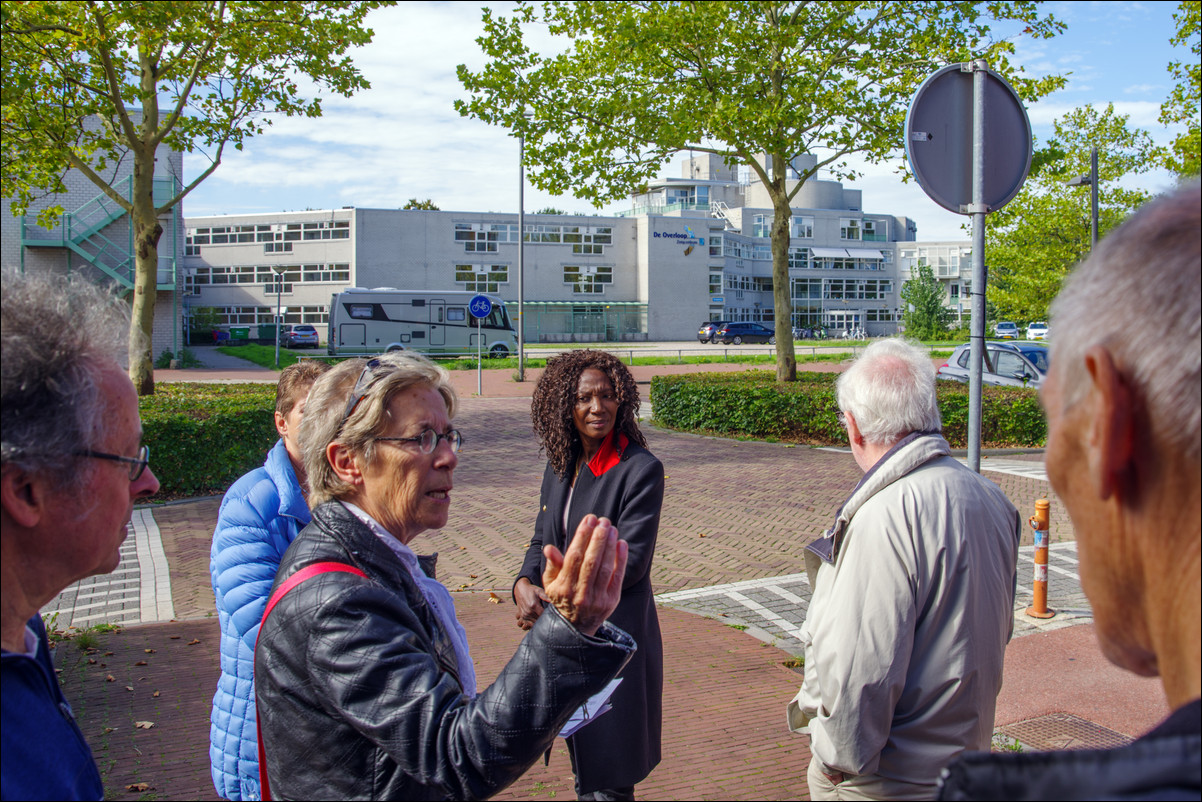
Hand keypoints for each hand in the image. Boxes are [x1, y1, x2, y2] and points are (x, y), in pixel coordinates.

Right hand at [513, 577, 548, 630]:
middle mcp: (528, 612)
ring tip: (542, 620)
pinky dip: (531, 624)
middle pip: (539, 621)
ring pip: (533, 624)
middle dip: (544, 621)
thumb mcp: (539, 591)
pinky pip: (526, 625)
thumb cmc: (531, 590)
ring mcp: (524, 615)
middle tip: (548, 618)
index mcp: (534, 605)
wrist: (520, 589)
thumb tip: (553, 601)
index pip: (543, 616)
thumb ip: (546, 596)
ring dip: (537, 624)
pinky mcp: (521, 616)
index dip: (548, 616)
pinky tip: (534, 621)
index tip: (551, 614)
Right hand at [542, 514, 627, 636]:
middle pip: (591, 561)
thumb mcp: (551, 584)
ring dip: (609, 546)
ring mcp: (597, 598)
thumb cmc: (563, 598)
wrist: (576, 627)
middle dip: (598, 538)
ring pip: (605, 568)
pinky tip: (621, 543)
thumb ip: (552, 565)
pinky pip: (617, 577)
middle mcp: (580, 594)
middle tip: (603, 521)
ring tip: (612, 528)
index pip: (573, 557)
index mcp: (563, 587)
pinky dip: (621, 559)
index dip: (582, 536)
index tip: (588, 520)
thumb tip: (549, 548)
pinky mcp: (611, 601)